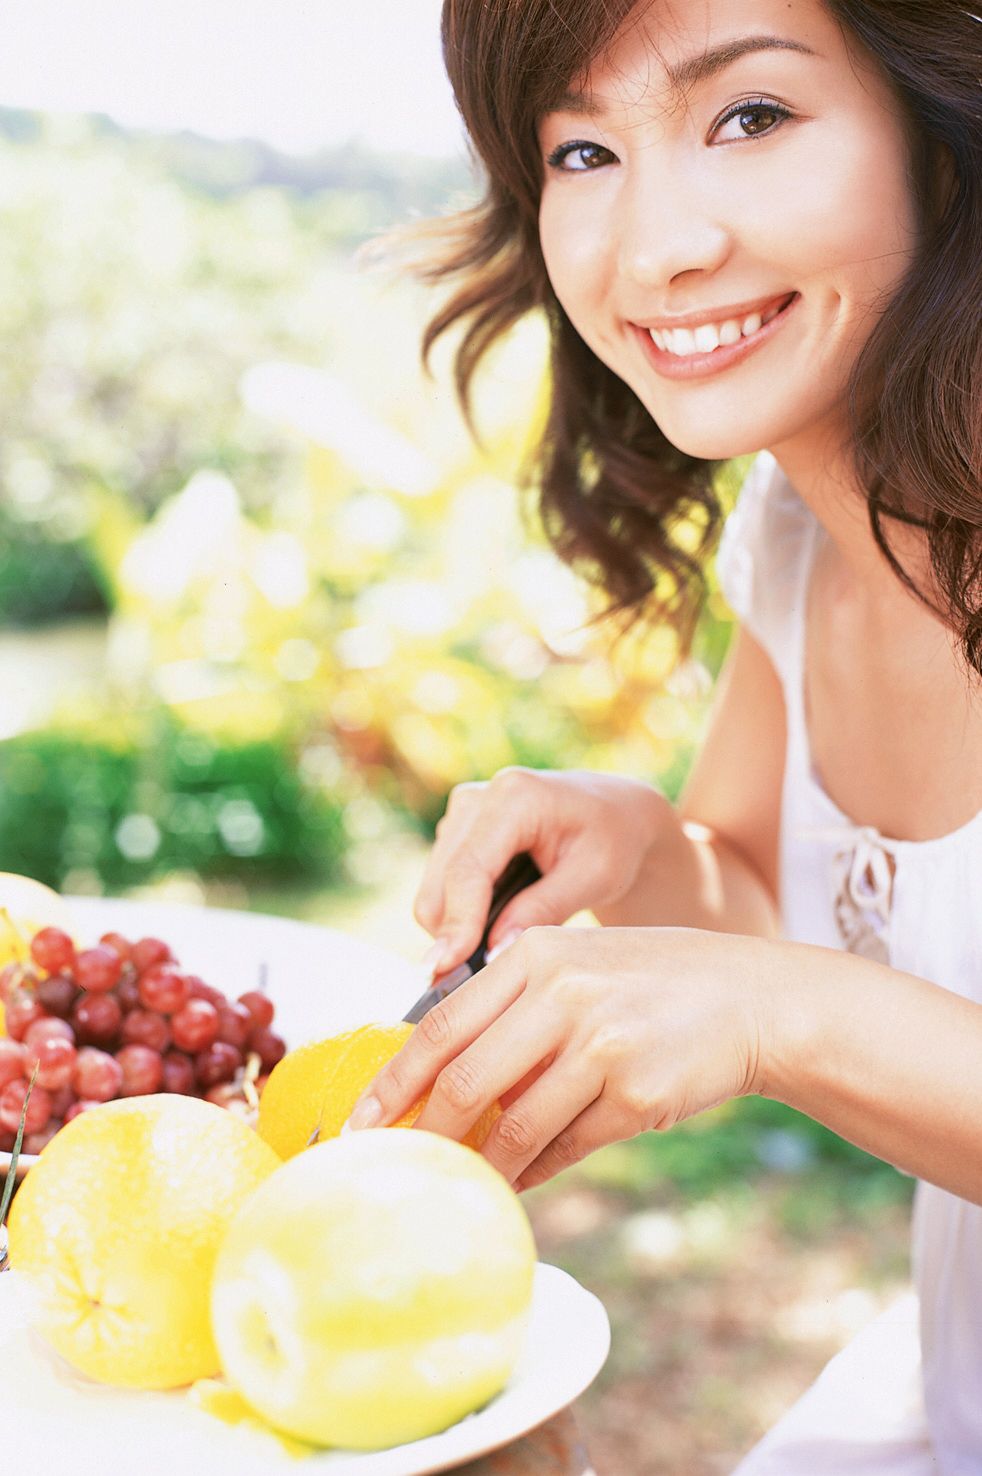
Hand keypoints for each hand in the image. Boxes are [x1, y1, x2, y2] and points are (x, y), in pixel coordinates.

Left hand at [347, 925, 775, 1190]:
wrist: (748, 998)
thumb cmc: (646, 983)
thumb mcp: (575, 963)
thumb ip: (509, 1004)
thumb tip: (432, 1075)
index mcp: (535, 953)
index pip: (440, 1025)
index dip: (393, 1082)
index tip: (360, 1123)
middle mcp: (563, 993)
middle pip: (466, 1081)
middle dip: (424, 1134)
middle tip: (399, 1168)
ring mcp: (602, 1044)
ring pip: (514, 1126)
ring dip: (481, 1164)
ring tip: (462, 1181)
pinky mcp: (636, 1094)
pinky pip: (564, 1147)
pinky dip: (533, 1170)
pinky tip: (520, 1178)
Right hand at [415, 768, 671, 974]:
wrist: (614, 814)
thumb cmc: (612, 842)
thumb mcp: (593, 878)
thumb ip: (543, 910)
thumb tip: (491, 954)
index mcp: (514, 797)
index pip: (468, 870)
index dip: (457, 923)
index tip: (446, 968)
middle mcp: (476, 798)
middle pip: (439, 884)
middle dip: (453, 934)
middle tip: (483, 977)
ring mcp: (460, 813)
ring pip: (433, 891)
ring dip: (457, 927)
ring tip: (504, 945)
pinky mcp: (455, 832)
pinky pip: (440, 888)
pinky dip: (460, 916)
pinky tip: (498, 925)